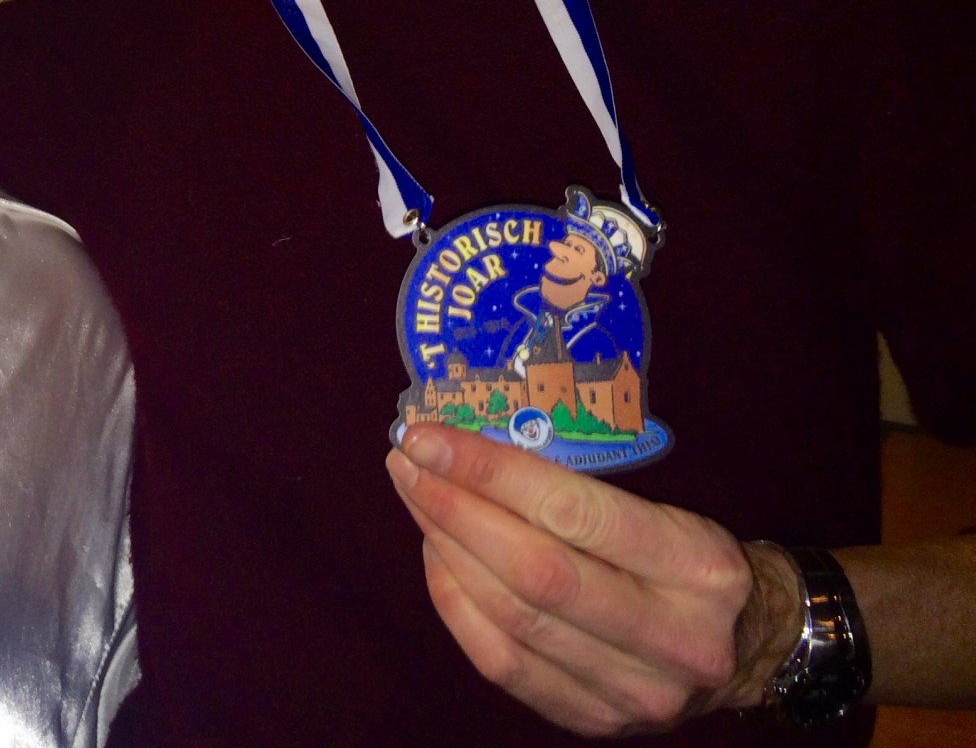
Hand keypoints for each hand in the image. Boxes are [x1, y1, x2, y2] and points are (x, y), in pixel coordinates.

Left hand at [386, 424, 802, 734]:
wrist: (750, 648)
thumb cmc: (689, 559)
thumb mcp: (668, 510)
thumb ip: (582, 488)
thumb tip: (468, 444)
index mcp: (699, 568)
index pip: (574, 512)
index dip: (490, 472)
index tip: (429, 436)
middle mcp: (674, 639)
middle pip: (535, 571)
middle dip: (454, 508)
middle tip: (406, 462)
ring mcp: (633, 692)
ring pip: (512, 617)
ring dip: (446, 548)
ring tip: (415, 497)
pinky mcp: (594, 719)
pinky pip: (501, 662)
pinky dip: (456, 604)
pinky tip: (437, 556)